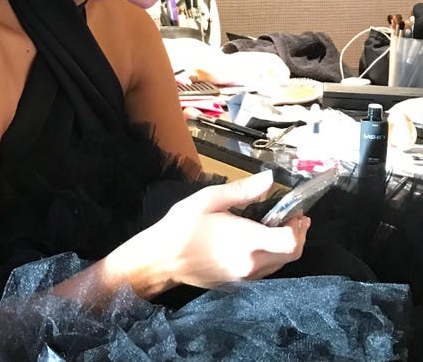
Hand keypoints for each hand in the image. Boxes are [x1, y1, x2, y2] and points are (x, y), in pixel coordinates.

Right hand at [155, 171, 308, 289]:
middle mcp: (251, 264)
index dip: (299, 227)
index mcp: (246, 241)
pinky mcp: (240, 283)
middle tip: (295, 216)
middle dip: (299, 235)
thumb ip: (243, 190)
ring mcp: (246, 277)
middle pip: (292, 255)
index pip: (290, 242)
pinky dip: (274, 254)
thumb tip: (269, 178)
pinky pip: (267, 270)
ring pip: (281, 264)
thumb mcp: (210, 199)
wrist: (162, 259)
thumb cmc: (183, 225)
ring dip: (288, 245)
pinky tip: (263, 239)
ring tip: (281, 224)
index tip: (296, 212)